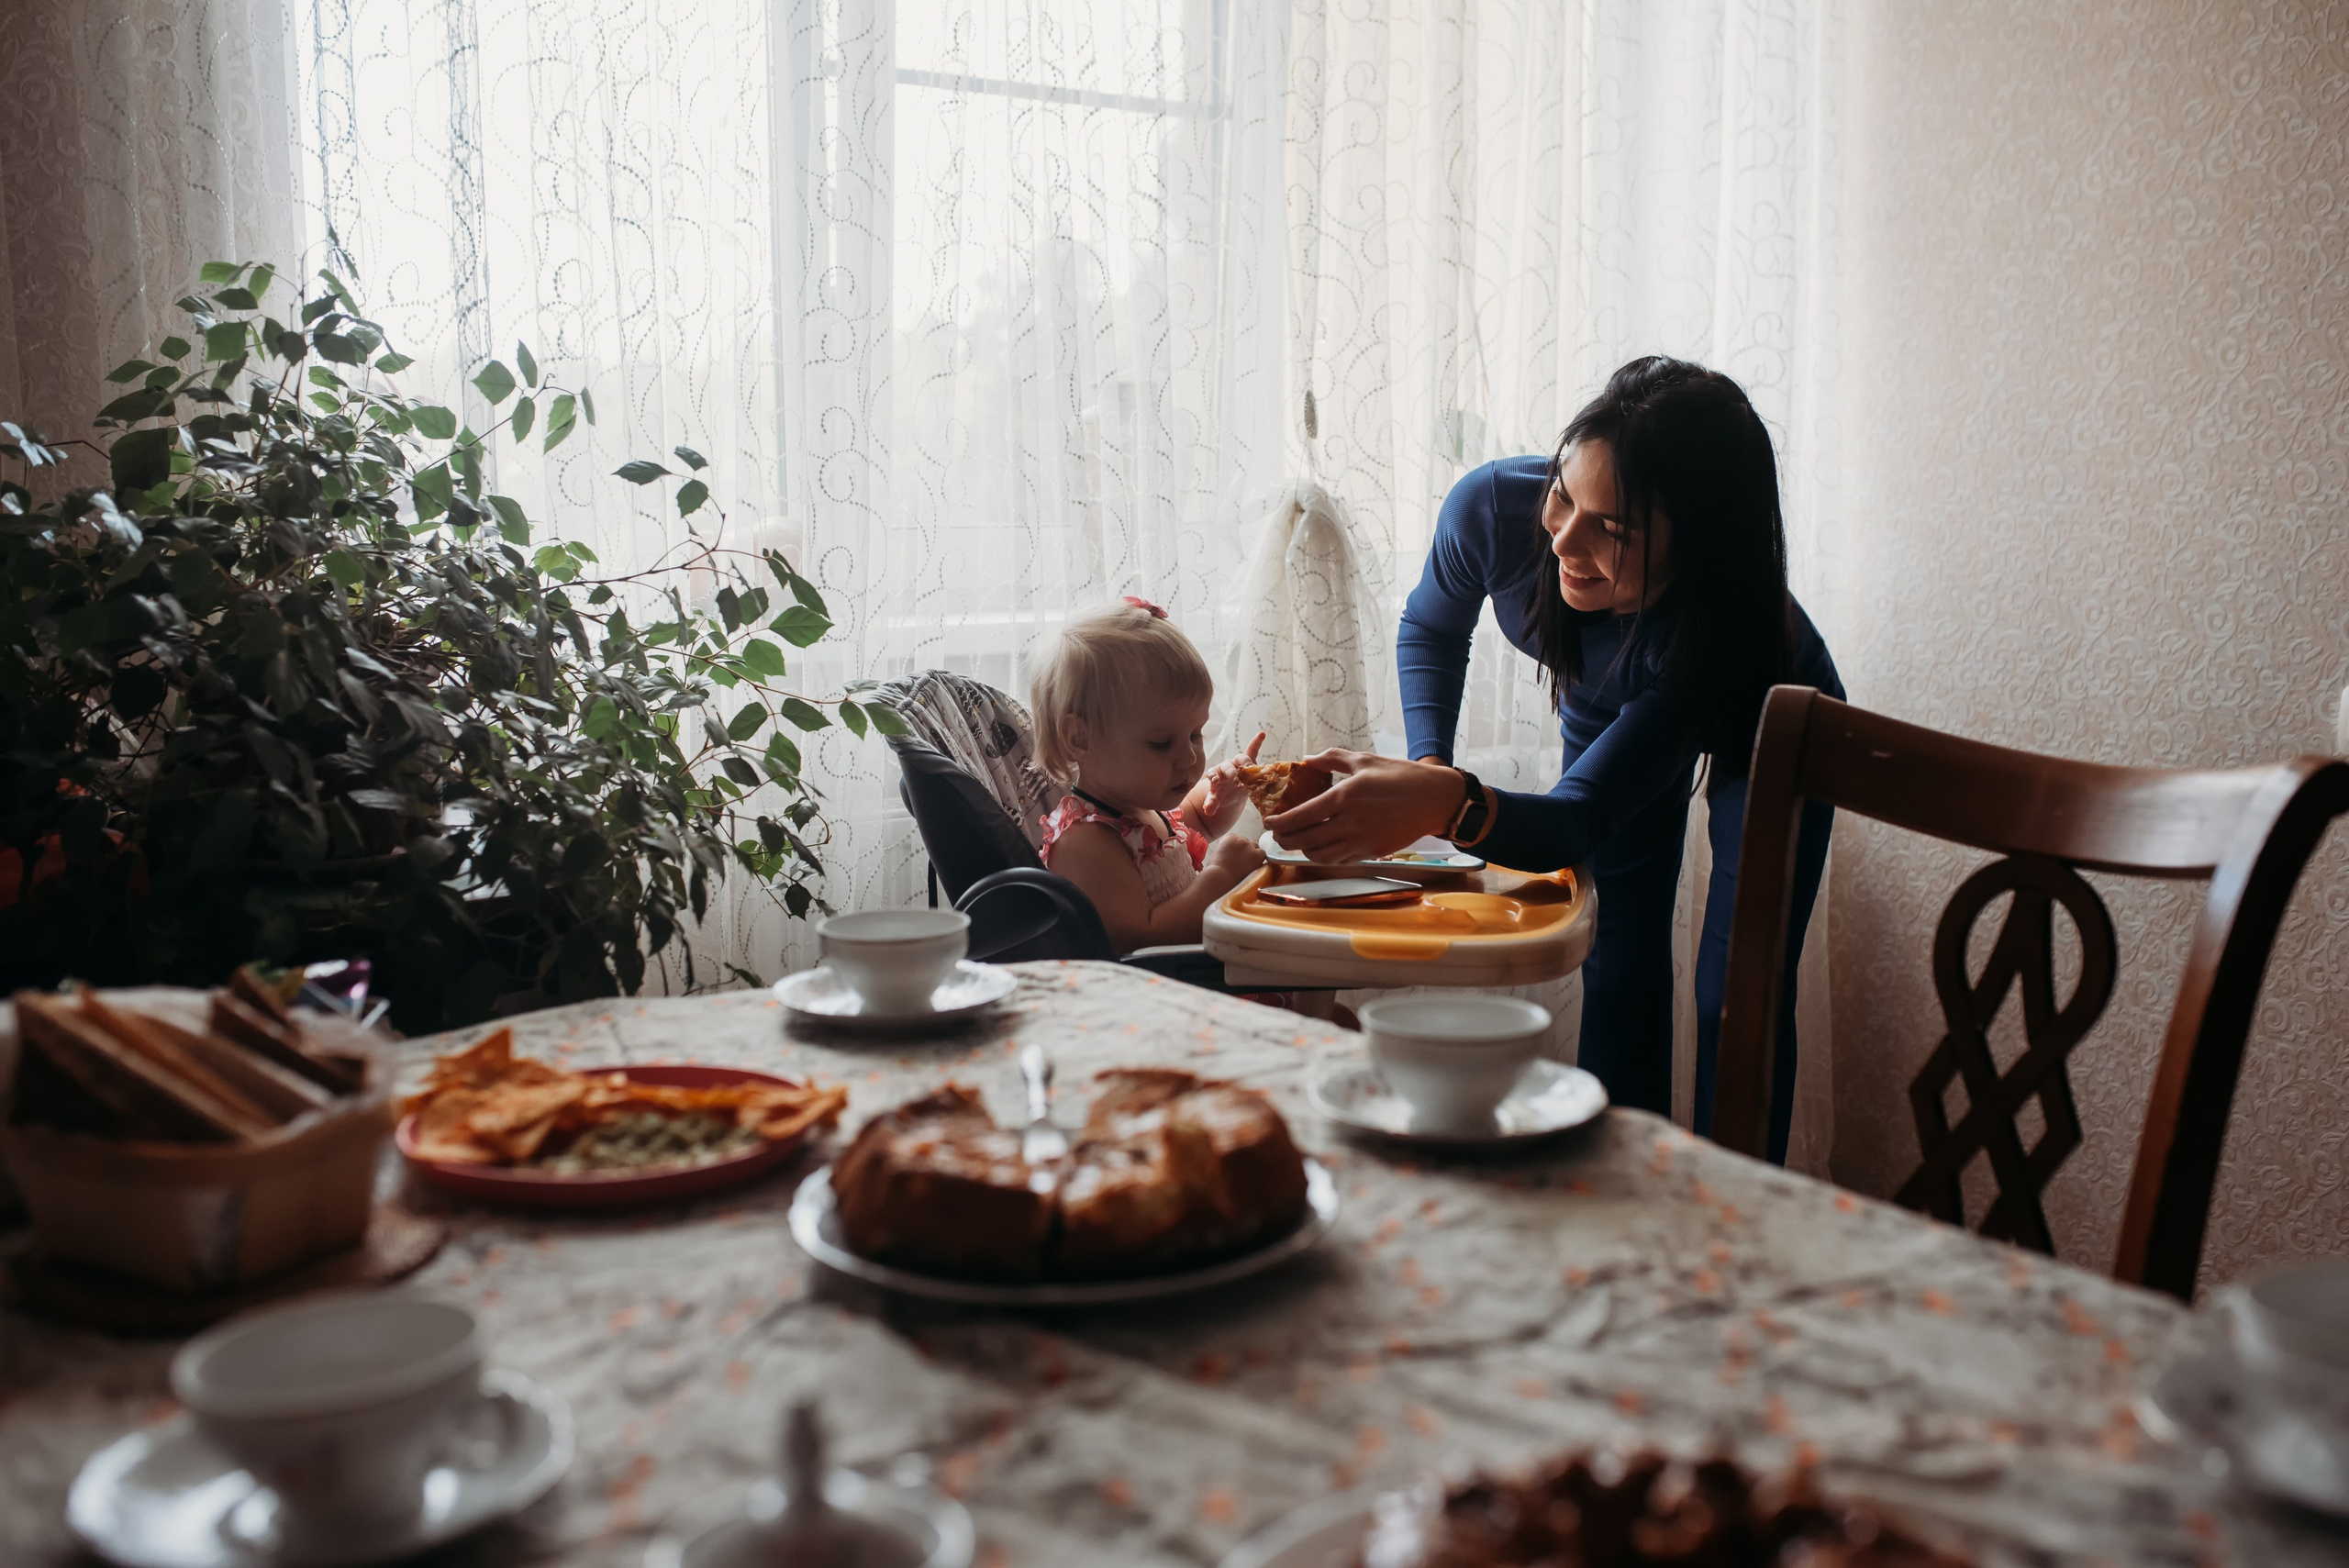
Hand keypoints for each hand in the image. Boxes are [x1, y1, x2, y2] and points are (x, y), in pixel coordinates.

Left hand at [1195, 730, 1265, 835]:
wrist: (1231, 793)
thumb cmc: (1221, 795)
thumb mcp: (1216, 800)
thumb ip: (1211, 804)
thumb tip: (1207, 811)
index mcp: (1215, 774)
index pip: (1213, 772)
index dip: (1213, 775)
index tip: (1215, 781)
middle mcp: (1225, 766)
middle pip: (1228, 766)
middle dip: (1232, 773)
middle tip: (1237, 782)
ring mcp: (1237, 764)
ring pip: (1240, 759)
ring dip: (1245, 763)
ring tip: (1249, 768)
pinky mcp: (1248, 763)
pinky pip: (1252, 751)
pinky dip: (1256, 743)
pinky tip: (1261, 734)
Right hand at [1203, 831, 1265, 883]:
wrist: (1220, 878)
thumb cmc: (1214, 871)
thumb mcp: (1216, 855)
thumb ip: (1224, 851)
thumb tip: (1228, 856)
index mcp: (1229, 837)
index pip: (1237, 839)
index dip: (1237, 849)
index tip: (1235, 857)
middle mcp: (1240, 839)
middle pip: (1247, 843)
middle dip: (1246, 852)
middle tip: (1242, 863)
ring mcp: (1249, 846)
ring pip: (1256, 848)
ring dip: (1254, 855)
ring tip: (1249, 866)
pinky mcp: (1257, 854)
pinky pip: (1263, 854)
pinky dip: (1260, 860)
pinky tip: (1255, 867)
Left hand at [1263, 749, 1468, 862]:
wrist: (1434, 799)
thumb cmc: (1400, 776)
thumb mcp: (1364, 760)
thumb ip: (1332, 760)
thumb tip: (1307, 760)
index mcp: (1344, 797)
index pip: (1301, 816)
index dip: (1280, 822)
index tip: (1269, 822)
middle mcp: (1349, 823)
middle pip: (1306, 840)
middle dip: (1285, 840)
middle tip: (1277, 835)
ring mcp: (1361, 842)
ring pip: (1321, 856)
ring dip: (1304, 851)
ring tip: (1298, 842)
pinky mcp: (1372, 853)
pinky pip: (1341, 861)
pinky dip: (1326, 857)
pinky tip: (1323, 847)